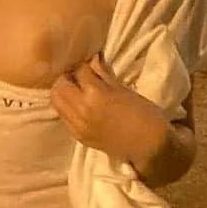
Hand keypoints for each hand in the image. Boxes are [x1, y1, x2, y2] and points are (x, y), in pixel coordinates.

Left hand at [50, 51, 167, 164]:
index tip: (89, 62)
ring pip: (56, 102)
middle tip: (78, 75)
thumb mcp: (124, 89)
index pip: (79, 70)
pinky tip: (79, 105)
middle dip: (67, 76)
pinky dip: (67, 108)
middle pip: (59, 85)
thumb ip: (103, 75)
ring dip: (63, 92)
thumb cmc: (143, 114)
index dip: (84, 64)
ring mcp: (78, 126)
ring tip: (76, 89)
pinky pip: (64, 117)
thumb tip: (92, 60)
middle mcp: (81, 110)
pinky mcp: (79, 137)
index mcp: (95, 94)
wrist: (150, 147)